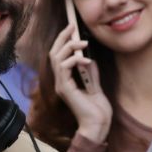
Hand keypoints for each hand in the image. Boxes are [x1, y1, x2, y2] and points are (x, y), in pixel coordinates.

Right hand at [47, 22, 111, 143]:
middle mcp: (60, 81)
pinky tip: (86, 60)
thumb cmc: (97, 109)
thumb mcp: (95, 85)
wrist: (98, 125)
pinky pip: (64, 68)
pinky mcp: (65, 89)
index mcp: (65, 80)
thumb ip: (90, 72)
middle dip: (62, 38)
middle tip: (72, 27)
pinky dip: (74, 60)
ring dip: (70, 47)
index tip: (72, 29)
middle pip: (54, 53)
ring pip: (57, 58)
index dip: (63, 41)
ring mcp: (61, 85)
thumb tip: (89, 57)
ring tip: (83, 43)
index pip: (59, 56)